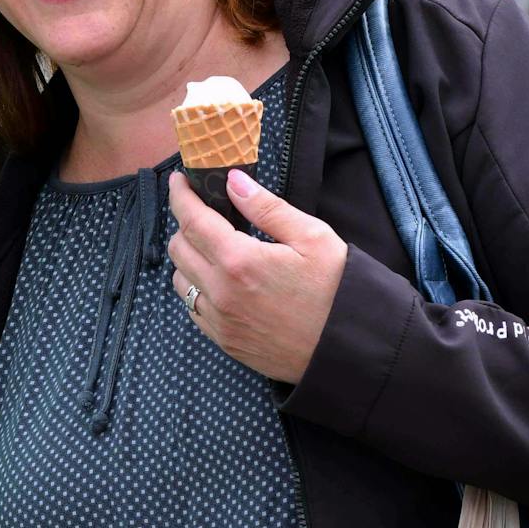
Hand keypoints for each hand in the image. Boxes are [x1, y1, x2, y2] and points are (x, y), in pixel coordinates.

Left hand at [167, 169, 347, 384]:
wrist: (349, 347)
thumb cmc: (337, 289)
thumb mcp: (312, 237)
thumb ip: (267, 207)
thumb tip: (232, 181)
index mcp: (240, 261)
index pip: (192, 220)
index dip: (180, 195)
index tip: (179, 180)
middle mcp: (221, 293)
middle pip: (179, 249)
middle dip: (185, 224)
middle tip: (207, 214)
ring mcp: (221, 321)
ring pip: (180, 280)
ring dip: (189, 258)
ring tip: (216, 249)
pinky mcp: (226, 341)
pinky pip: (193, 309)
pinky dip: (198, 289)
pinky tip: (222, 282)